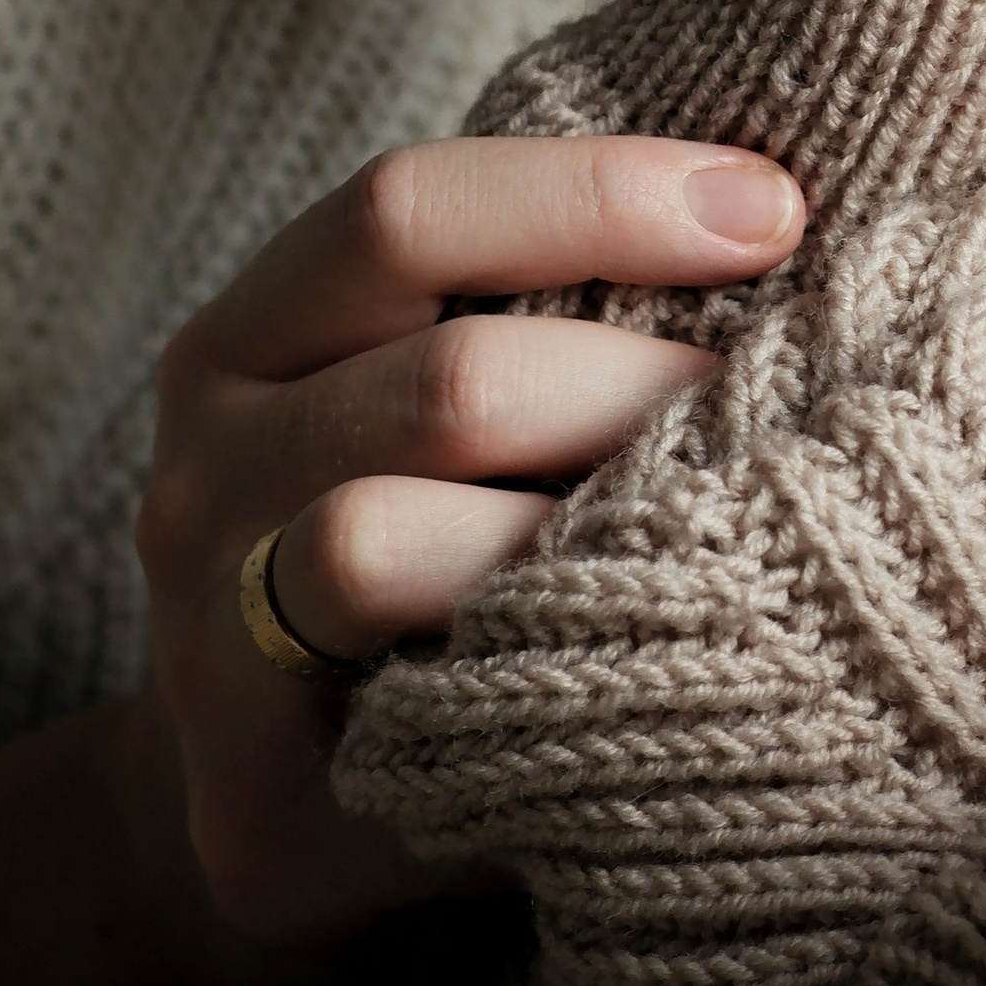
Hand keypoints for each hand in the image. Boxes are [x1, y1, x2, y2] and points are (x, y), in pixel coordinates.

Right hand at [133, 134, 803, 959]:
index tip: (774, 210)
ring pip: (392, 542)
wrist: (296, 794)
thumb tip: (774, 198)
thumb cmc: (442, 544)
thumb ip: (544, 303)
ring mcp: (205, 636)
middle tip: (784, 410)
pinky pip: (413, 708)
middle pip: (445, 387)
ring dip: (599, 529)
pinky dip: (554, 661)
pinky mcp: (249, 790)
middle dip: (643, 389)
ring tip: (733, 524)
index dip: (597, 191)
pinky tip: (668, 648)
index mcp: (246, 337)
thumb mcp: (448, 400)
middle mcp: (201, 468)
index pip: (404, 209)